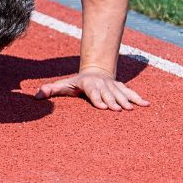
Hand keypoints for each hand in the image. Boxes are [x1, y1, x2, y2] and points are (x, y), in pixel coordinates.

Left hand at [35, 68, 149, 110]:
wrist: (95, 72)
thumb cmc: (76, 83)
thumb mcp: (64, 85)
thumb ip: (50, 90)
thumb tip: (35, 96)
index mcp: (89, 85)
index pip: (93, 93)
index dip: (98, 99)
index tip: (103, 107)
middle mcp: (102, 85)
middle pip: (108, 94)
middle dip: (113, 101)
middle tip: (118, 110)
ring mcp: (113, 86)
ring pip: (121, 93)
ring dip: (127, 101)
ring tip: (132, 109)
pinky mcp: (121, 89)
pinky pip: (131, 93)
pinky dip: (139, 99)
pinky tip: (147, 105)